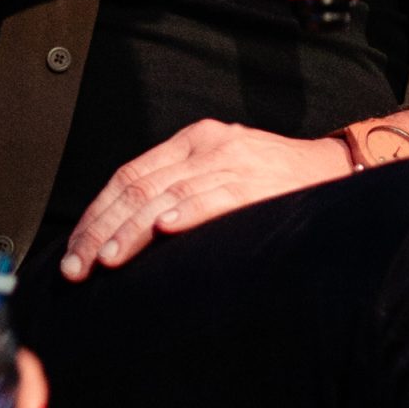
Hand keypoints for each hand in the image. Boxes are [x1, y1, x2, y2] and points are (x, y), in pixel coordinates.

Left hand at [61, 120, 348, 279]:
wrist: (334, 169)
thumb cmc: (273, 180)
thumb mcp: (220, 169)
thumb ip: (179, 188)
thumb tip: (123, 233)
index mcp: (193, 139)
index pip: (130, 175)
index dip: (97, 214)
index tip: (74, 251)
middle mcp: (208, 145)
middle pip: (139, 187)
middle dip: (102, 230)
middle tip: (77, 268)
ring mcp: (233, 162)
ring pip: (167, 195)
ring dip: (132, 232)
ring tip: (107, 261)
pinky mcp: (257, 182)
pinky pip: (214, 198)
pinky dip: (186, 214)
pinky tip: (163, 232)